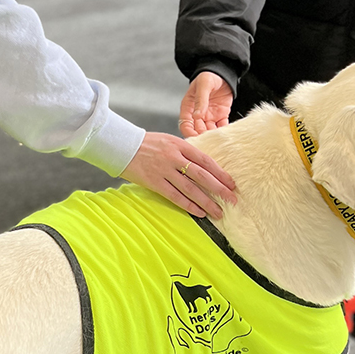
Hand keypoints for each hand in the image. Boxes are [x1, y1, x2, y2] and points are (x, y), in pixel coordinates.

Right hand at [121, 131, 236, 218]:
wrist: (122, 145)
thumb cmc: (147, 143)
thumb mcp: (168, 141)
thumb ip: (184, 152)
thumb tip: (202, 167)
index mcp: (180, 145)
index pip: (205, 160)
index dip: (220, 173)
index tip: (232, 183)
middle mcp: (174, 157)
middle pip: (202, 175)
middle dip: (219, 188)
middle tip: (232, 199)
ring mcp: (164, 170)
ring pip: (190, 188)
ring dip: (206, 202)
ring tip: (218, 212)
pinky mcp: (154, 182)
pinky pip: (175, 196)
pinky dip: (188, 205)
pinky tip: (199, 212)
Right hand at [178, 72, 233, 136]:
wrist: (223, 72)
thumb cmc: (209, 75)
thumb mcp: (204, 85)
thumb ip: (201, 100)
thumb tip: (197, 116)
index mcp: (188, 107)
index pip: (185, 124)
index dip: (189, 133)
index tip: (195, 138)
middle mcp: (197, 114)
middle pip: (197, 130)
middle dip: (202, 137)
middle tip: (208, 141)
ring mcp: (209, 116)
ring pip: (209, 131)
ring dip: (212, 136)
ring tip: (218, 140)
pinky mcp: (220, 116)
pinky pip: (221, 127)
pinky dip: (224, 132)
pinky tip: (226, 134)